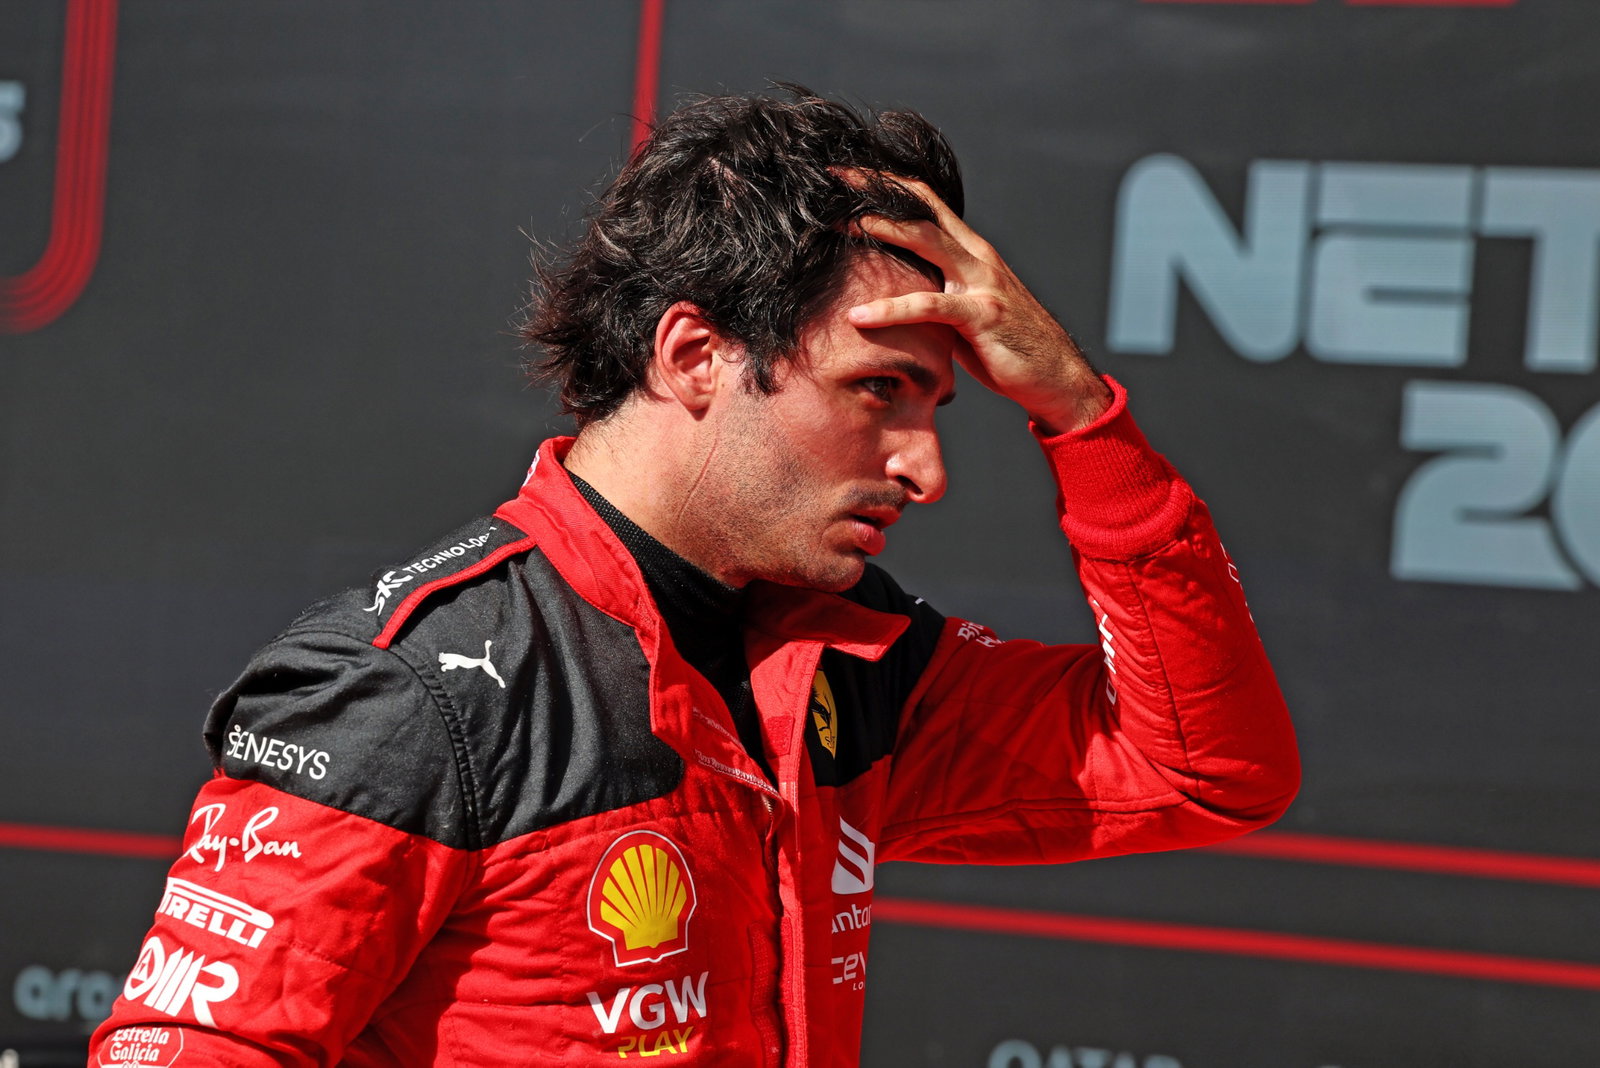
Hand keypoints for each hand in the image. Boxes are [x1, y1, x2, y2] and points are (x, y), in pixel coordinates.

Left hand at [843, 175, 1111, 433]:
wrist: (1055, 376)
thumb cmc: (1004, 347)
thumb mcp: (962, 312)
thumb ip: (932, 293)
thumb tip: (890, 293)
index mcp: (969, 251)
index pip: (925, 203)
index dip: (888, 186)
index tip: (847, 179)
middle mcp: (976, 256)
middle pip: (921, 208)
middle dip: (876, 190)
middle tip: (834, 179)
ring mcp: (981, 281)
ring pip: (926, 240)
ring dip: (881, 228)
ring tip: (839, 226)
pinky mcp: (981, 314)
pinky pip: (929, 306)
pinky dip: (891, 309)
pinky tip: (859, 315)